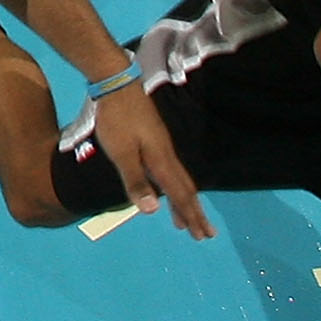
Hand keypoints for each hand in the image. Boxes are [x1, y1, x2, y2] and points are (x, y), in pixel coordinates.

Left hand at [89, 80, 212, 238]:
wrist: (116, 85)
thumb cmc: (116, 120)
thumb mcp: (121, 153)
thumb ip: (136, 182)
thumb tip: (153, 211)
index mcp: (161, 161)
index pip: (180, 195)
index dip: (190, 216)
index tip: (202, 235)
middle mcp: (167, 155)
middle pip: (185, 189)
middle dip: (194, 213)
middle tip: (205, 234)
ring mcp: (162, 146)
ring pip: (178, 180)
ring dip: (184, 201)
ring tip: (184, 220)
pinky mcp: (155, 140)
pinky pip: (171, 171)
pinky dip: (174, 187)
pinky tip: (166, 189)